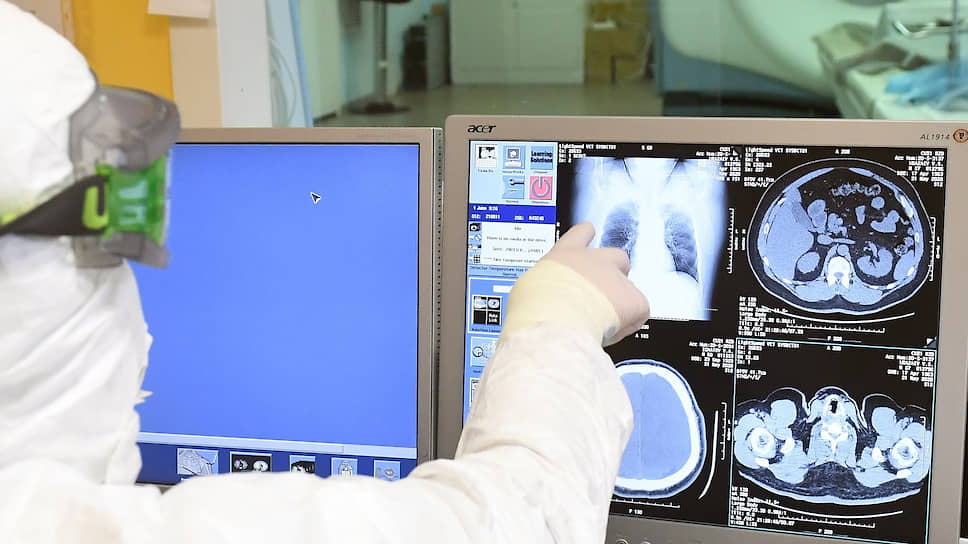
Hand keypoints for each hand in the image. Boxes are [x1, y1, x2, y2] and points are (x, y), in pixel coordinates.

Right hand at [501, 222, 649, 345]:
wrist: (555, 319)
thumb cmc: (535, 306)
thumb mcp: (529, 288)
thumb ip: (545, 286)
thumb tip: (545, 300)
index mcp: (565, 255)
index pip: (580, 234)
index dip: (586, 234)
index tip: (588, 232)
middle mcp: (594, 261)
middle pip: (616, 256)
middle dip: (613, 273)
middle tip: (603, 294)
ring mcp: (617, 278)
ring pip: (628, 289)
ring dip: (618, 305)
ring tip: (600, 324)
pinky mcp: (635, 300)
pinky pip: (637, 313)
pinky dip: (628, 325)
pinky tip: (610, 333)